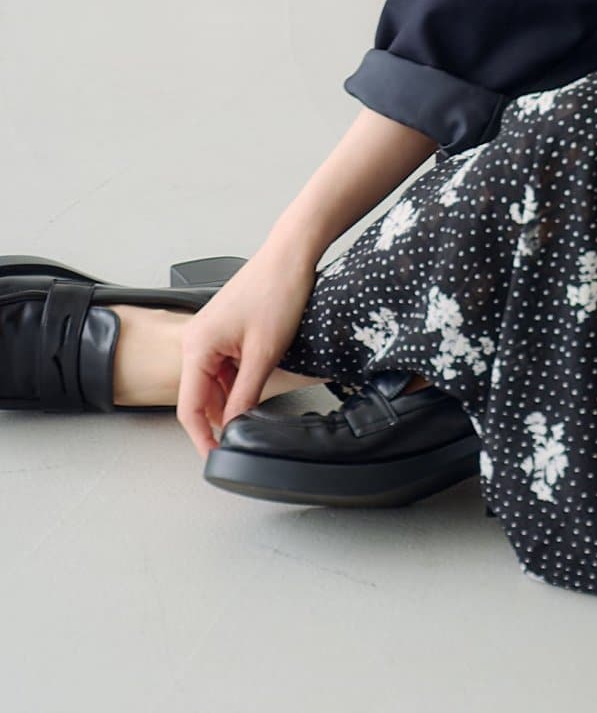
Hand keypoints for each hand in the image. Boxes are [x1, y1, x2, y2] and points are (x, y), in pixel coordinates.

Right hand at [175, 241, 320, 459]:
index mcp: (197, 347)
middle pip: (200, 396)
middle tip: (244, 437)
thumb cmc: (277, 291)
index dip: (202, 437)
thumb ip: (246, 395)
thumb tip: (234, 426)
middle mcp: (196, 340)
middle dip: (220, 417)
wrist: (291, 255)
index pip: (190, 408)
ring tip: (257, 406)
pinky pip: (224, 366)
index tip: (215, 457)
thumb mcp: (264, 353)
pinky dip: (238, 380)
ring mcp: (210, 334)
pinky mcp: (224, 330)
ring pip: (215, 382)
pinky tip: (258, 382)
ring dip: (232, 397)